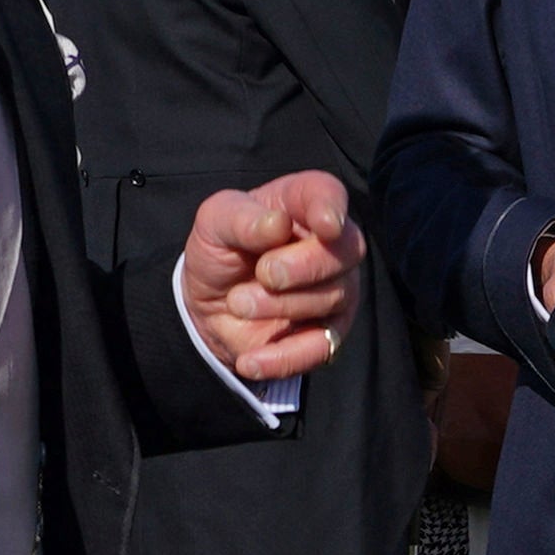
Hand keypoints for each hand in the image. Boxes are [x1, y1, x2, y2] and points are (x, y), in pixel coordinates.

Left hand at [183, 171, 362, 381]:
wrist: (210, 303)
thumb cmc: (221, 248)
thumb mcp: (214, 224)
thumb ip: (241, 219)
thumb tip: (277, 225)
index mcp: (302, 204)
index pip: (328, 193)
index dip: (330, 207)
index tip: (324, 225)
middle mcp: (330, 243)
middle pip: (344, 250)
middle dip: (302, 266)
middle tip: (263, 274)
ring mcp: (336, 288)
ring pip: (333, 297)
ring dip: (280, 305)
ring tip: (238, 303)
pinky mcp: (329, 332)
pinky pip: (322, 348)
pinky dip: (285, 356)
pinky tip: (250, 360)